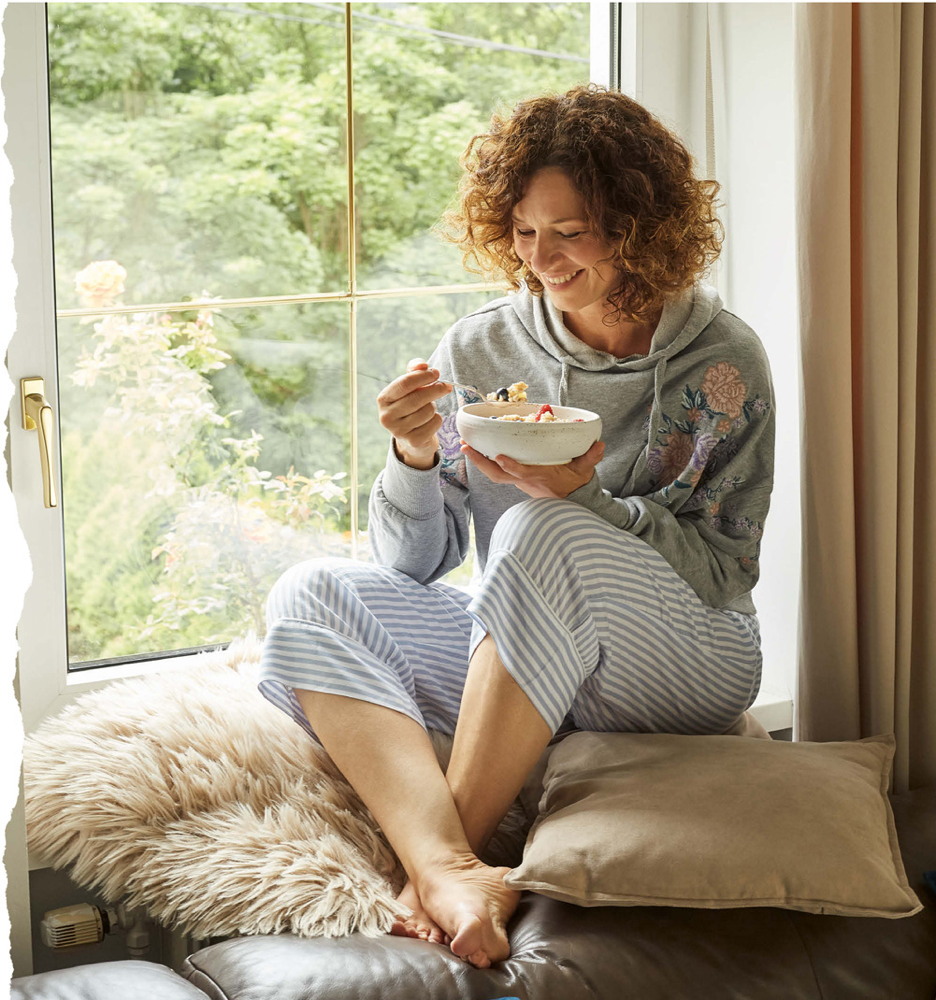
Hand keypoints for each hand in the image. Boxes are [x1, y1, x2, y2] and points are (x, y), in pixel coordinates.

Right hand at [377, 358, 451, 469]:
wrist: (409, 437)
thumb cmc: (409, 406)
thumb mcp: (408, 387)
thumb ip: (414, 371)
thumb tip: (423, 365)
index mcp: (383, 399)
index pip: (405, 383)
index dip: (423, 376)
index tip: (436, 373)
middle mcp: (387, 416)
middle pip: (418, 398)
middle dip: (436, 389)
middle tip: (446, 386)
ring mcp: (399, 431)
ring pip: (428, 411)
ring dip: (433, 407)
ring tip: (428, 408)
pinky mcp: (413, 441)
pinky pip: (434, 423)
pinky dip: (437, 419)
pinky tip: (430, 420)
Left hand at [460, 439, 605, 497]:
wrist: (571, 502)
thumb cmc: (576, 484)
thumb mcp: (585, 471)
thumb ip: (591, 458)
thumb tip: (599, 444)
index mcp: (540, 477)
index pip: (523, 473)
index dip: (511, 466)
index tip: (500, 457)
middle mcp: (525, 481)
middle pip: (498, 475)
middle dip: (481, 462)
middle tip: (465, 447)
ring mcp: (518, 481)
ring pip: (494, 475)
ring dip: (478, 461)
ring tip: (465, 446)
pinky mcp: (516, 479)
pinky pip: (497, 473)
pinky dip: (485, 463)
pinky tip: (477, 450)